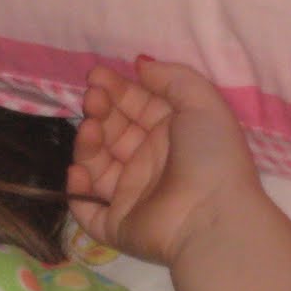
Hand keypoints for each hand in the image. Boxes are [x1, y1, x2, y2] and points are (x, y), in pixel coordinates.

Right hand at [66, 58, 259, 266]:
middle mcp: (151, 162)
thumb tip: (140, 65)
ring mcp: (132, 195)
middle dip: (100, 111)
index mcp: (172, 134)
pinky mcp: (117, 226)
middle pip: (113, 131)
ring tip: (91, 130)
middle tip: (93, 99)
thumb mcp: (202, 102)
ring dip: (87, 144)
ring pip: (97, 165)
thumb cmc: (211, 155)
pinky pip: (88, 208)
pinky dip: (78, 190)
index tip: (96, 76)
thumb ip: (172, 77)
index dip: (116, 89)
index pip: (136, 106)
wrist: (213, 217)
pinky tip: (80, 170)